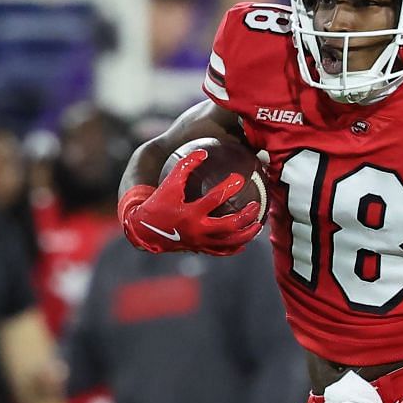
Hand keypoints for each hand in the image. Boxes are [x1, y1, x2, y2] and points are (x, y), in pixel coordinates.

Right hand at [119, 153, 262, 255]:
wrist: (144, 230)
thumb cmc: (158, 203)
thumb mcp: (169, 182)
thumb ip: (186, 165)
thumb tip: (204, 151)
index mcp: (190, 213)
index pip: (215, 198)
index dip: (229, 187)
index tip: (240, 178)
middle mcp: (197, 230)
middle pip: (229, 225)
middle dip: (245, 215)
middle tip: (256, 205)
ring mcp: (200, 242)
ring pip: (229, 242)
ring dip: (246, 234)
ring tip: (258, 225)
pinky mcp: (199, 249)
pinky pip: (221, 251)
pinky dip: (234, 248)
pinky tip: (244, 242)